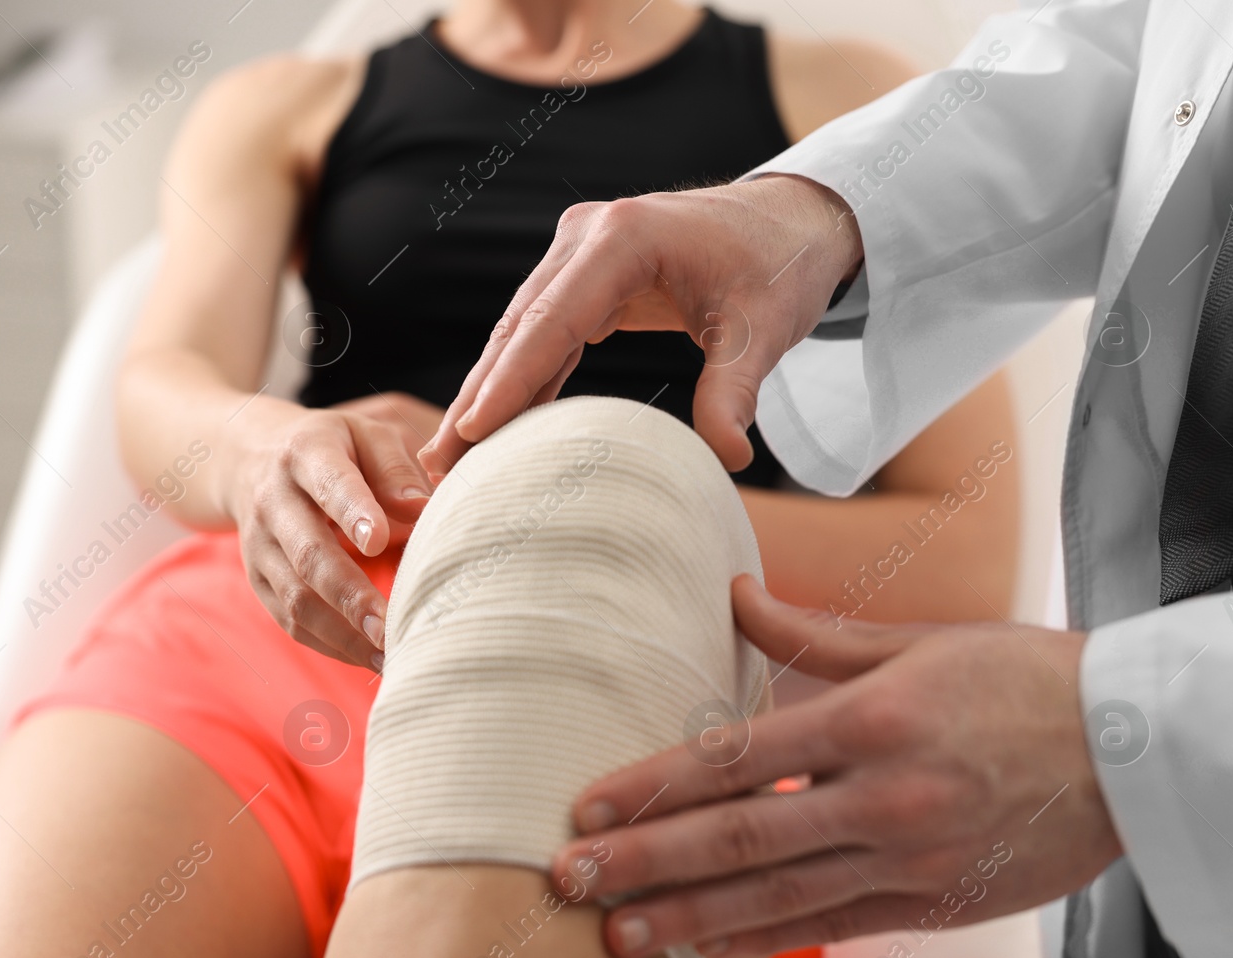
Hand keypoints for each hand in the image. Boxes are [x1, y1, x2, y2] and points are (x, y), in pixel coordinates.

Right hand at [224, 392, 439, 668]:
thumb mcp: (364, 434)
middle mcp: (273, 501)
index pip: (329, 484)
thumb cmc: (332, 447)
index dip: (351, 511)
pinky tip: (368, 657)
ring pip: (296, 597)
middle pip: (309, 554)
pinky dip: (329, 644)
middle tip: (391, 627)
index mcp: (305, 453)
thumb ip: (394, 467)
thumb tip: (423, 507)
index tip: (378, 540)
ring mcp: (260, 545)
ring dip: (342, 633)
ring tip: (389, 655)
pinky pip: (290, 620)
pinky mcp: (258, 580)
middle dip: (351, 595)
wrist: (249, 458)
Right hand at [421, 175, 862, 478]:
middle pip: (519, 327)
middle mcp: (587, 236)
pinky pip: (544, 335)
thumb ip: (736, 390)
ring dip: (488, 392)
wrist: (793, 222)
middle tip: (438, 461)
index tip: (473, 429)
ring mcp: (580, 254)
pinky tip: (495, 428)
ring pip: (521, 332)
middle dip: (478, 396)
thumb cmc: (780, 267)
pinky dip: (522, 380)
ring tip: (449, 456)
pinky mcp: (587, 277)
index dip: (511, 378)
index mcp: (622, 237)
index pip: (552, 318)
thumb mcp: (763, 328)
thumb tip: (729, 458)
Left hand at [552, 575, 1118, 957]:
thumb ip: (810, 637)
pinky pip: (833, 927)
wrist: (1134, 748)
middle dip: (644, 862)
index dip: (653, 786)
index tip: (588, 804)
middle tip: (570, 880)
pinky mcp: (932, 903)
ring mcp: (907, 860)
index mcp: (870, 721)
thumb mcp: (916, 642)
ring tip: (618, 934)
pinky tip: (708, 944)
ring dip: (687, 917)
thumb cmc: (1022, 680)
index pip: (734, 759)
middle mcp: (881, 799)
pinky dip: (766, 938)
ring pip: (776, 898)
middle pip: (737, 839)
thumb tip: (733, 593)